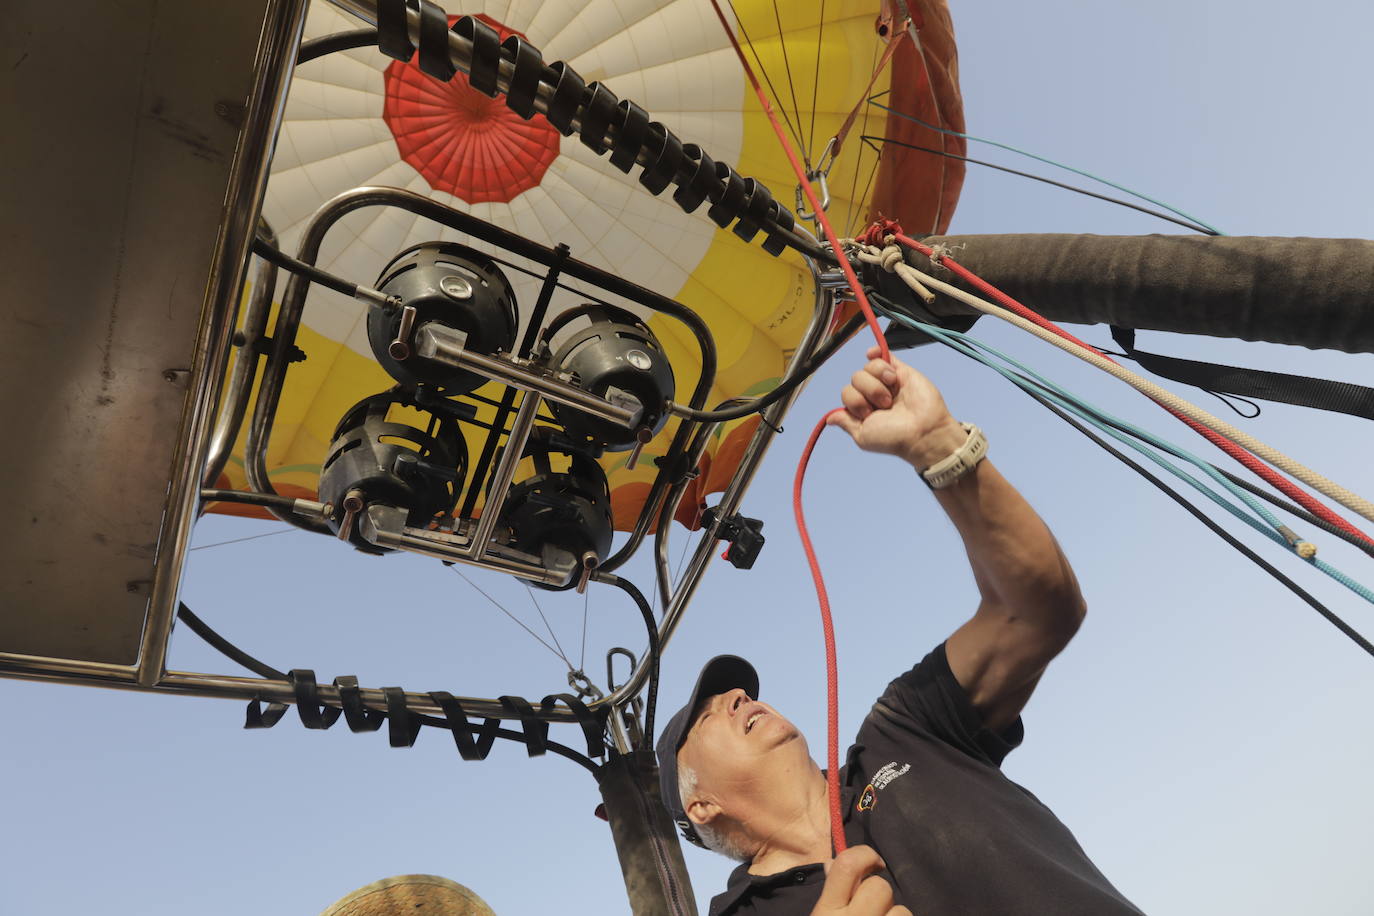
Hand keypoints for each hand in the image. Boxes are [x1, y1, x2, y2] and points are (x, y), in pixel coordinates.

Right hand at [810, 846, 911, 915]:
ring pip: (901, 910)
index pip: (848, 866)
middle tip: (872, 906)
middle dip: (879, 893)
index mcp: (827, 910)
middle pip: (880, 886)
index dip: (865, 855)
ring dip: (893, 914)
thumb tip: (832, 863)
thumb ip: (830, 893)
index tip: (874, 862)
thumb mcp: (821, 915)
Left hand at [827, 347, 964, 470]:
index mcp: (863, 408)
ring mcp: (887, 382)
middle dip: (868, 392)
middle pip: (856, 378)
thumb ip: (846, 423)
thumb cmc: (894, 438)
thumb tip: (829, 419)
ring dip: (877, 380)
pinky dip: (876, 353)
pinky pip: (884, 355)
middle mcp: (873, 394)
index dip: (855, 401)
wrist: (922, 431)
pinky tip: (874, 354)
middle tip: (884, 405)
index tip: (869, 414)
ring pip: (868, 366)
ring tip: (892, 393)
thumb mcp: (863, 436)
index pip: (847, 393)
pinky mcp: (902, 371)